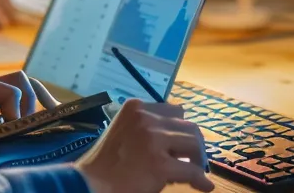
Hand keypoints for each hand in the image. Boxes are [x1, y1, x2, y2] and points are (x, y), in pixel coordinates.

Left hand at [0, 72, 42, 155]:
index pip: (12, 92)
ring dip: (32, 100)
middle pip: (21, 81)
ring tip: (47, 117)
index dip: (17, 114)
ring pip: (19, 84)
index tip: (11, 132)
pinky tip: (32, 118)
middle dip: (32, 102)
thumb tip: (9, 142)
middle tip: (39, 124)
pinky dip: (23, 103)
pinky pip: (10, 94)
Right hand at [76, 99, 213, 192]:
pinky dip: (200, 179)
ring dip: (196, 159)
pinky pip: (191, 170)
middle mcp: (146, 118)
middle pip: (188, 125)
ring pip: (194, 143)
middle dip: (192, 144)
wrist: (89, 184)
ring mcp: (153, 140)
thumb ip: (146, 129)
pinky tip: (204, 186)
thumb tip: (179, 139)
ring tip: (193, 171)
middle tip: (192, 160)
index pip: (173, 110)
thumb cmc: (104, 164)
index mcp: (135, 108)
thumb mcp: (123, 132)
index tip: (179, 144)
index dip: (179, 128)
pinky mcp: (160, 164)